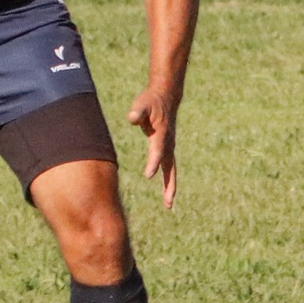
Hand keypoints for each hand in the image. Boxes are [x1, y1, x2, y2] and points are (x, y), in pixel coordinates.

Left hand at [127, 85, 179, 208]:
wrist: (166, 97)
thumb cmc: (151, 101)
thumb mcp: (142, 103)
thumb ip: (138, 111)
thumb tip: (132, 118)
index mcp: (162, 134)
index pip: (157, 151)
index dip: (153, 163)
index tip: (148, 175)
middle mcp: (168, 143)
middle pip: (169, 167)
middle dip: (169, 184)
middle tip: (168, 201)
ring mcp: (169, 147)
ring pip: (171, 170)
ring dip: (170, 187)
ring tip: (168, 204)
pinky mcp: (167, 149)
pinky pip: (168, 168)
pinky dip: (168, 181)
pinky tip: (166, 193)